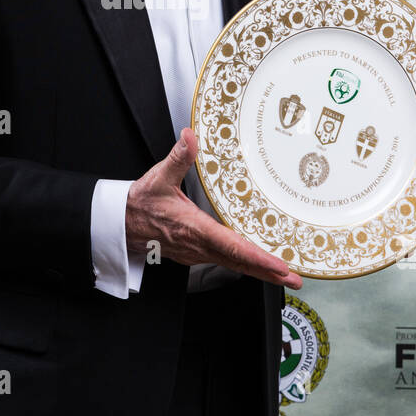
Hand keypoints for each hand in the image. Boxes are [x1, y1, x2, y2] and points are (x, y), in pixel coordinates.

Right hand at [126, 127, 302, 289]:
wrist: (121, 224)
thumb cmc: (140, 203)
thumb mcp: (158, 177)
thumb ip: (178, 157)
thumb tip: (190, 137)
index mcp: (193, 228)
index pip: (231, 246)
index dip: (257, 258)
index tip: (278, 266)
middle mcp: (198, 246)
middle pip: (239, 263)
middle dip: (268, 272)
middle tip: (294, 278)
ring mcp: (197, 253)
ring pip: (233, 265)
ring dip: (260, 271)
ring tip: (284, 275)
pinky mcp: (195, 254)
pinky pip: (225, 263)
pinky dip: (245, 266)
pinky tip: (259, 266)